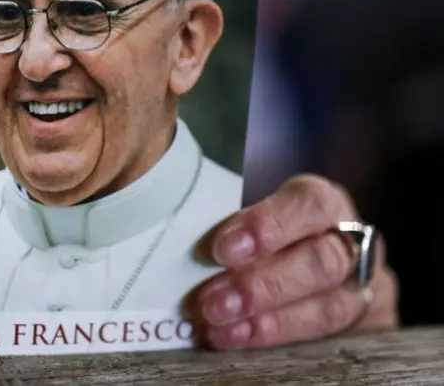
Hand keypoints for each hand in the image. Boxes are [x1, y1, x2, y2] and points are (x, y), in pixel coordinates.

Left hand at [189, 174, 398, 349]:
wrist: (308, 275)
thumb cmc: (263, 242)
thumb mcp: (250, 226)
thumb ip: (230, 232)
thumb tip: (176, 246)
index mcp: (324, 204)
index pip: (309, 203)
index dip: (268, 224)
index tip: (221, 249)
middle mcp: (354, 243)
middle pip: (321, 261)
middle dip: (262, 284)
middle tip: (211, 302)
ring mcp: (367, 288)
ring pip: (329, 308)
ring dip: (269, 322)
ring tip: (221, 329)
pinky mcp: (371, 329)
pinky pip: (335, 342)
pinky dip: (283, 344)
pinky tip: (245, 343)